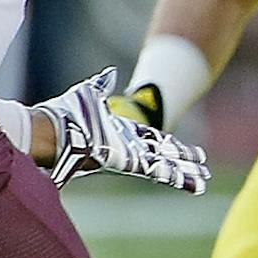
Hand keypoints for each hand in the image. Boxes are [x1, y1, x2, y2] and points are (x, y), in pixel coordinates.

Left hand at [33, 68, 208, 191]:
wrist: (54, 130)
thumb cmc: (68, 113)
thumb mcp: (89, 94)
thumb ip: (101, 85)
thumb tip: (109, 73)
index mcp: (122, 134)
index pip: (154, 140)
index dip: (171, 145)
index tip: (186, 150)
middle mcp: (129, 148)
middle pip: (164, 155)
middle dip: (184, 162)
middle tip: (202, 169)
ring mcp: (131, 157)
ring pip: (165, 167)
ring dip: (185, 174)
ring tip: (203, 181)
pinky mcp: (129, 164)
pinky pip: (158, 172)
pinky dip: (177, 177)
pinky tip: (193, 183)